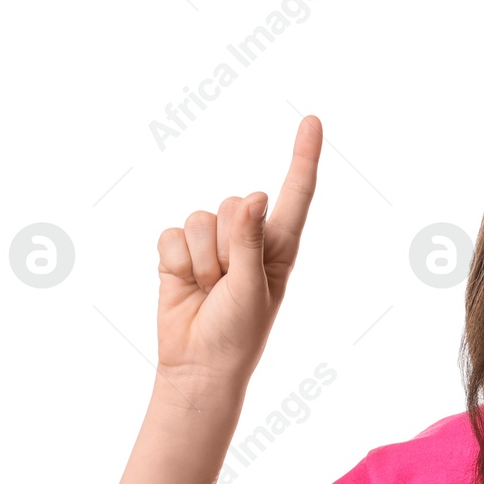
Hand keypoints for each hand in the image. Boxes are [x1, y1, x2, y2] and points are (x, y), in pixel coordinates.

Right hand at [154, 115, 322, 397]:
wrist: (199, 364)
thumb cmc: (239, 332)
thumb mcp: (254, 288)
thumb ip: (251, 242)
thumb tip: (254, 197)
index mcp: (278, 245)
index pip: (294, 193)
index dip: (302, 156)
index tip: (312, 120)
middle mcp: (247, 237)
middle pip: (234, 204)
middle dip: (227, 246)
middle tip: (228, 285)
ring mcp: (212, 243)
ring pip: (200, 218)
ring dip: (203, 260)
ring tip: (209, 290)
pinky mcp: (179, 251)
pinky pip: (172, 235)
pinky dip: (177, 263)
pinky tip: (185, 286)